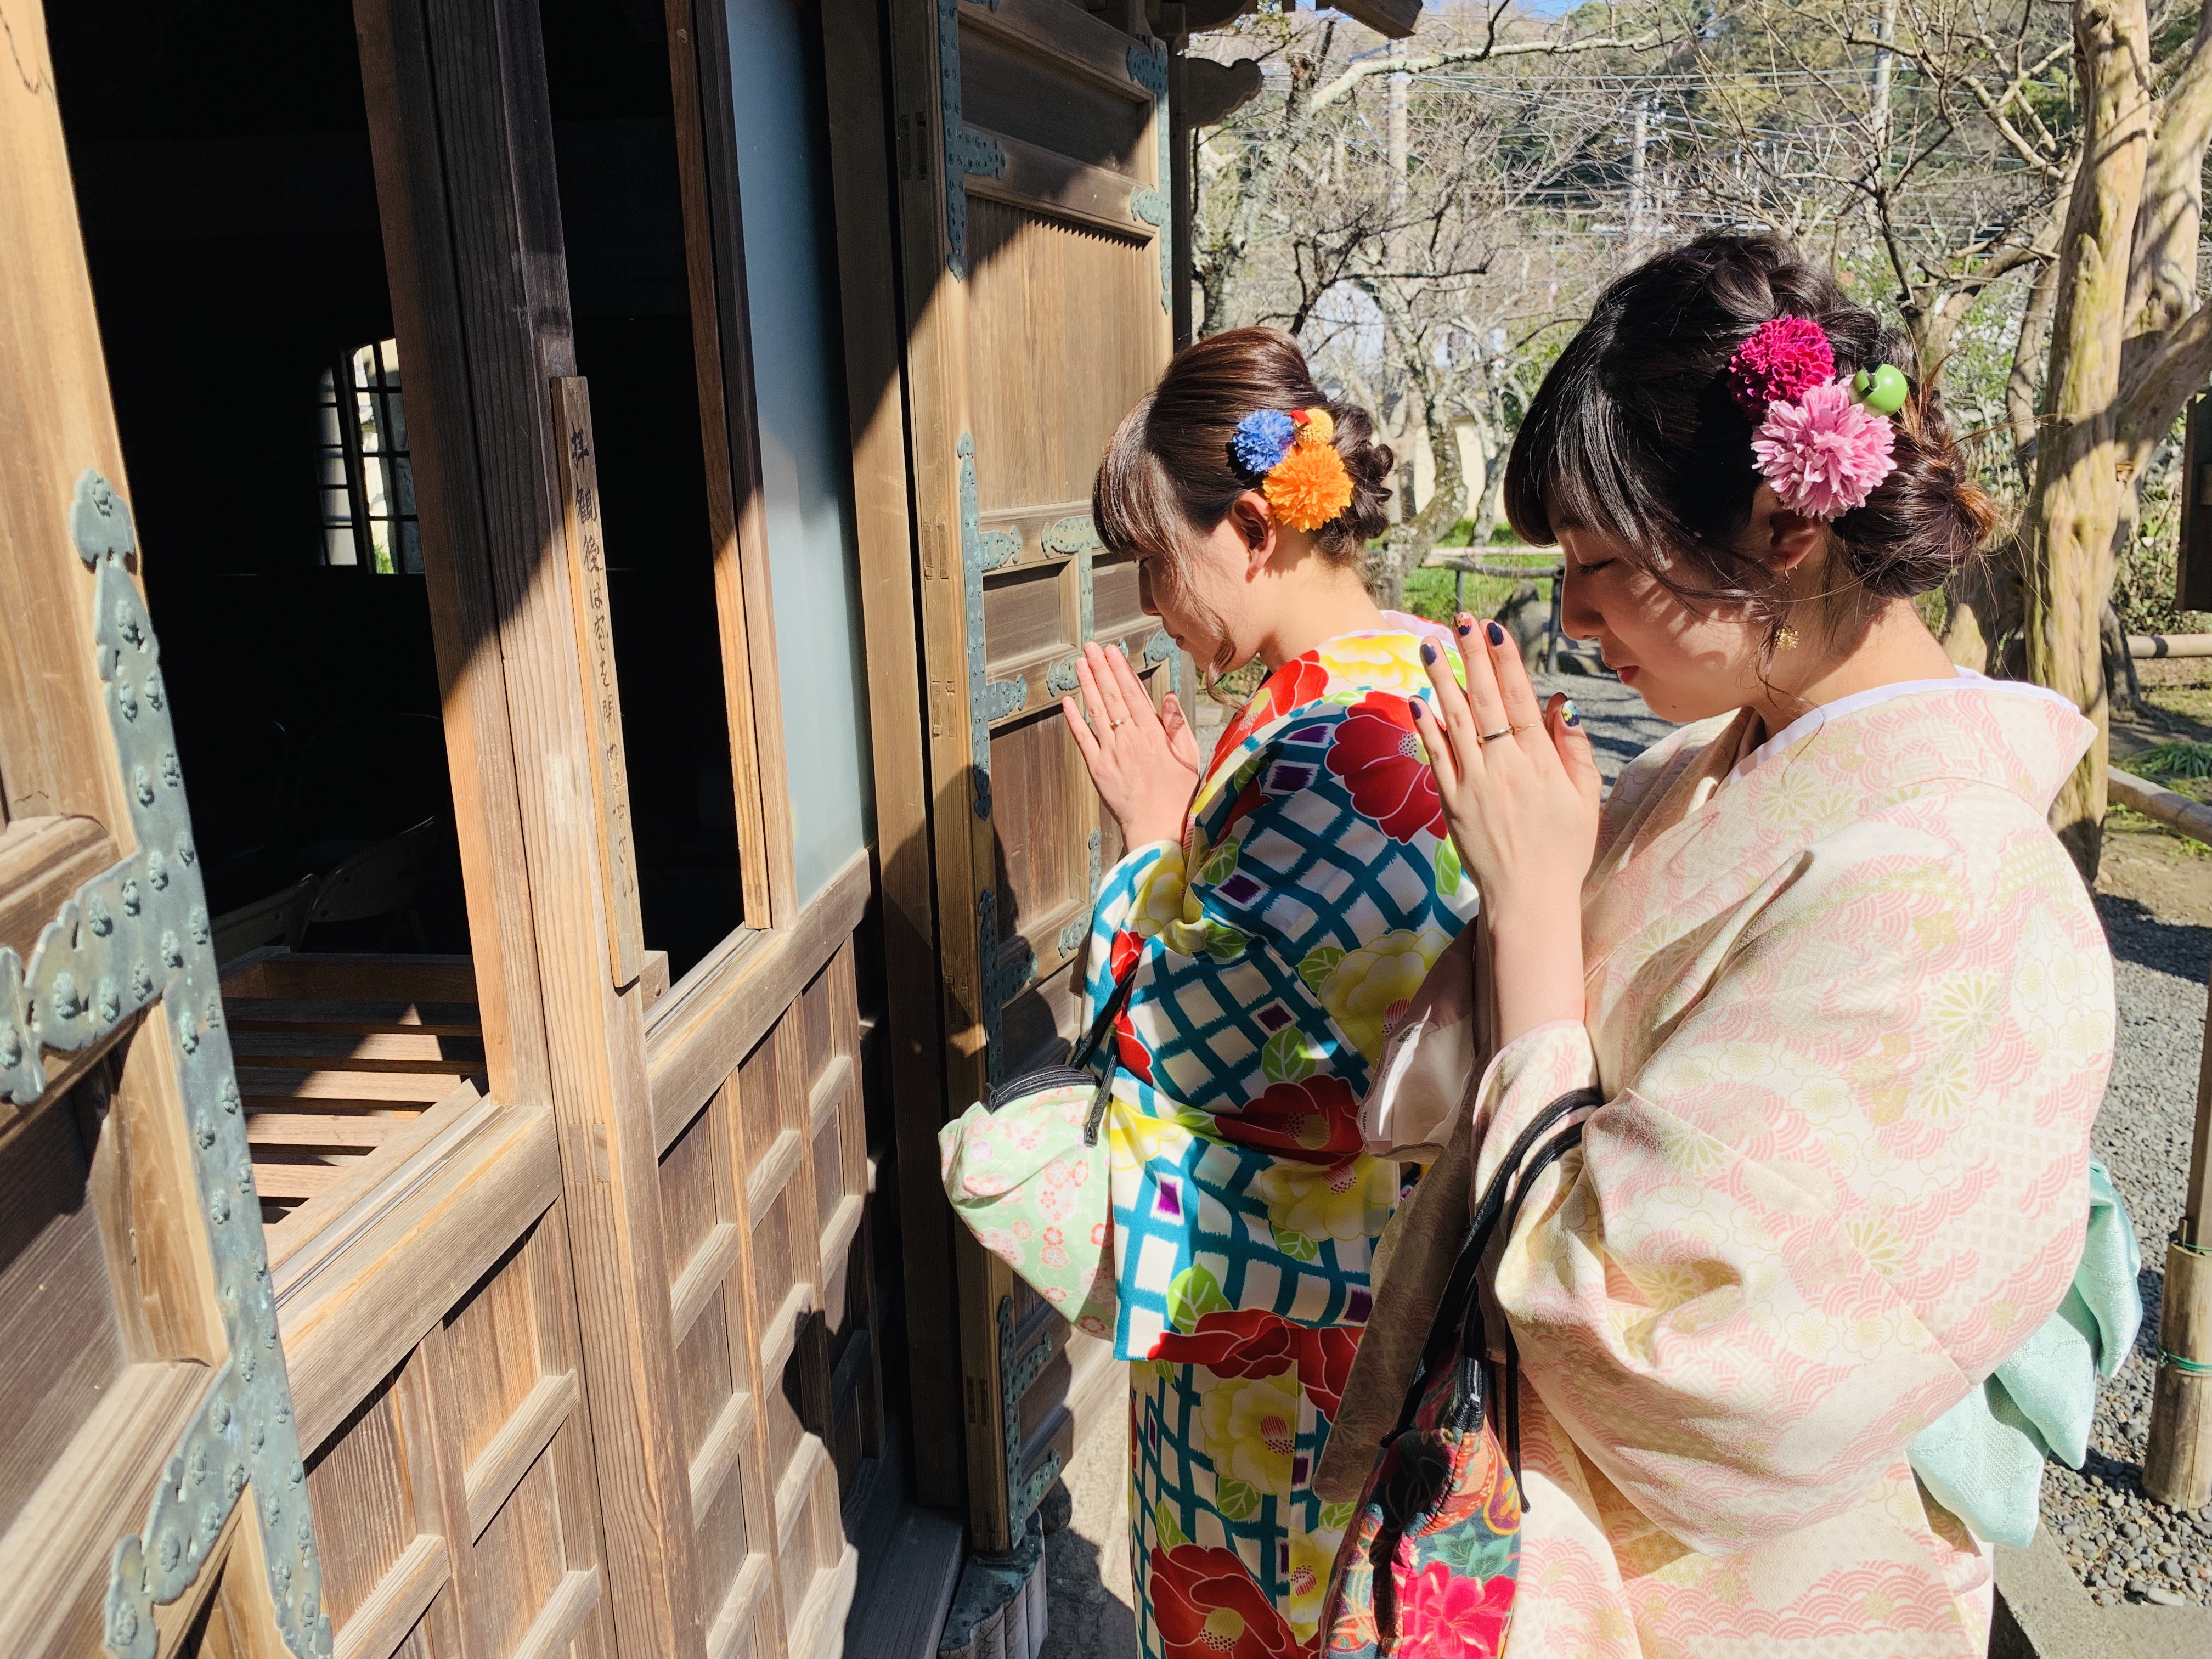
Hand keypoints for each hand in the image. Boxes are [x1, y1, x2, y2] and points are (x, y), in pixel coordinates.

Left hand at [1062, 641, 1199, 849]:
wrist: (1159, 828)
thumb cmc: (1178, 794)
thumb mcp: (1188, 757)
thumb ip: (1176, 725)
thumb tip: (1168, 696)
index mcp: (1153, 734)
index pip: (1134, 693)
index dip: (1121, 669)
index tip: (1112, 651)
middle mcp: (1130, 739)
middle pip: (1112, 696)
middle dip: (1100, 668)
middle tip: (1090, 647)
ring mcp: (1111, 753)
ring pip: (1097, 711)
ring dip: (1087, 685)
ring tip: (1079, 663)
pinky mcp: (1097, 768)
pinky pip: (1083, 738)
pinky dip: (1074, 719)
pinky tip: (1068, 701)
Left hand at [1410, 617, 1600, 1043]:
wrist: (1528, 898)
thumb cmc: (1564, 848)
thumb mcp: (1585, 797)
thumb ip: (1573, 749)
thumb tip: (1562, 704)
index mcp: (1541, 762)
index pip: (1520, 700)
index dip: (1507, 663)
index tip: (1495, 630)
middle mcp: (1504, 767)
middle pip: (1484, 701)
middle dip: (1472, 657)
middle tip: (1461, 620)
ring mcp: (1474, 784)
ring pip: (1455, 722)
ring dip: (1442, 681)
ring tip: (1431, 646)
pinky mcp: (1451, 803)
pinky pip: (1437, 757)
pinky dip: (1427, 727)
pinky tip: (1418, 700)